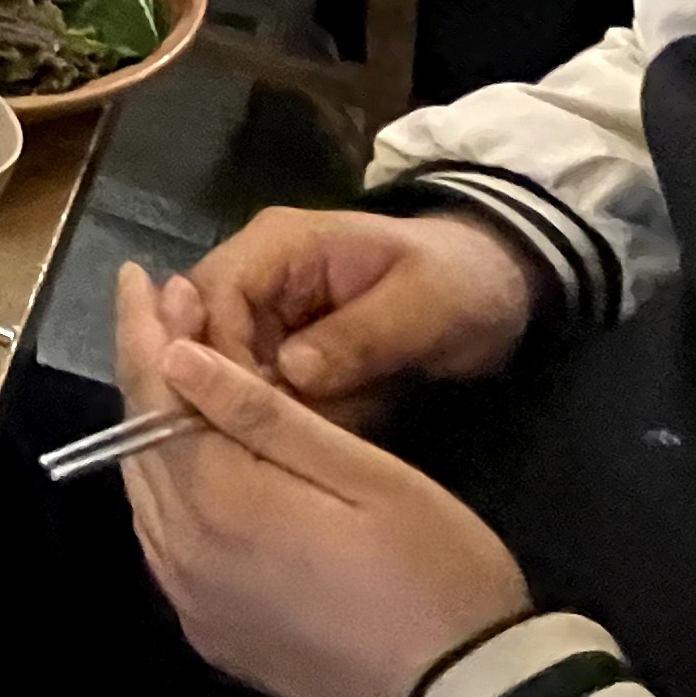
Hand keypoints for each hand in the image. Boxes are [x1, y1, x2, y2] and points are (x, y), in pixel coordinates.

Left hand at [115, 264, 531, 696]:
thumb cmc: (434, 572)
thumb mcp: (364, 474)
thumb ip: (262, 414)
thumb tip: (176, 356)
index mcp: (219, 506)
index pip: (155, 398)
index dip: (144, 332)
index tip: (141, 276)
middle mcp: (183, 556)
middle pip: (138, 443)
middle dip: (143, 370)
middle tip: (155, 307)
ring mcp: (193, 602)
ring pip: (147, 493)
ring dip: (152, 427)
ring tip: (171, 370)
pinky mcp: (212, 634)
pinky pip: (166, 541)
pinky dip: (168, 486)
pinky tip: (191, 458)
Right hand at [184, 206, 539, 414]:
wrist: (496, 287)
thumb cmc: (460, 283)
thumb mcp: (424, 305)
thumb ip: (360, 335)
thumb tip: (292, 373)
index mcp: (279, 244)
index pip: (211, 295)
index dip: (219, 355)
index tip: (252, 413)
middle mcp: (257, 273)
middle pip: (200, 333)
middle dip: (222, 388)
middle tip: (259, 444)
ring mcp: (267, 313)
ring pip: (219, 365)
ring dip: (245, 409)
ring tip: (278, 452)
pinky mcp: (283, 349)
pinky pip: (254, 385)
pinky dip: (270, 418)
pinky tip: (293, 449)